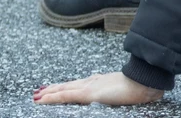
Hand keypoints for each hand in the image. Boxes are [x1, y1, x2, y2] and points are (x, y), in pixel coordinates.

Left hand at [33, 73, 163, 105]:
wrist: (144, 81)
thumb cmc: (140, 87)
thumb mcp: (125, 91)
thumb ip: (118, 91)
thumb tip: (117, 94)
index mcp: (100, 82)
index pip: (78, 85)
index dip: (65, 87)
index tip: (55, 89)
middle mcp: (92, 82)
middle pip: (67, 85)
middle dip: (52, 89)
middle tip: (38, 92)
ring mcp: (89, 86)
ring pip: (63, 89)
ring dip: (48, 93)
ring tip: (36, 96)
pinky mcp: (88, 93)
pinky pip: (65, 96)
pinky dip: (52, 97)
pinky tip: (41, 100)